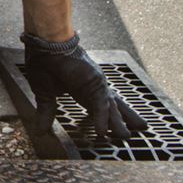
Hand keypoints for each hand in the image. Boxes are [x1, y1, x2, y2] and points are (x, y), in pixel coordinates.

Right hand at [19, 32, 145, 142]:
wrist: (44, 45)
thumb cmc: (44, 62)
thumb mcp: (45, 95)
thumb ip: (46, 114)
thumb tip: (40, 132)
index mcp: (83, 89)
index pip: (100, 108)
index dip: (107, 119)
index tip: (113, 130)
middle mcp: (94, 87)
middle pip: (114, 106)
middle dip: (126, 118)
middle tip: (142, 128)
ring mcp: (96, 85)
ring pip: (111, 109)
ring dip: (118, 124)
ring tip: (126, 137)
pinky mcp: (94, 83)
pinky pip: (100, 105)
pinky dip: (101, 119)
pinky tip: (102, 133)